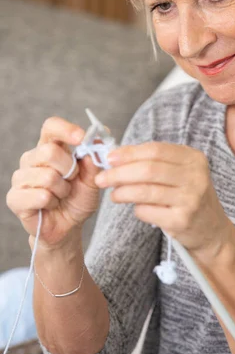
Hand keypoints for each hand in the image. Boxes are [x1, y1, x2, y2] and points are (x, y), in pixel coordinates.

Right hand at [6, 117, 103, 251]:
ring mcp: (21, 177)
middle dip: (69, 170)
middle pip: (49, 152)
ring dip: (62, 190)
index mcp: (50, 147)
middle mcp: (32, 158)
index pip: (51, 127)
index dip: (66, 130)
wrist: (68, 227)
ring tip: (61, 196)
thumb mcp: (93, 179)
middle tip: (72, 182)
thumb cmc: (77, 199)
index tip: (82, 138)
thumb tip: (99, 139)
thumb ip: (95, 160)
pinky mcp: (15, 198)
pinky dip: (52, 203)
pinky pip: (39, 196)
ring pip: (47, 176)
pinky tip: (51, 205)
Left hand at [94, 142, 233, 259]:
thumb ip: (155, 162)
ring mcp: (190, 199)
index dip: (129, 153)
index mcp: (194, 159)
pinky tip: (135, 208)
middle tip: (102, 178)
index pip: (155, 150)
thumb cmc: (189, 197)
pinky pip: (147, 211)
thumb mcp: (182, 173)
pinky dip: (136, 209)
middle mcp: (196, 177)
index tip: (110, 158)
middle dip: (119, 173)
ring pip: (145, 191)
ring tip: (113, 194)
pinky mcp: (182, 220)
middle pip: (148, 169)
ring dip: (122, 192)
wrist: (211, 230)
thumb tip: (117, 156)